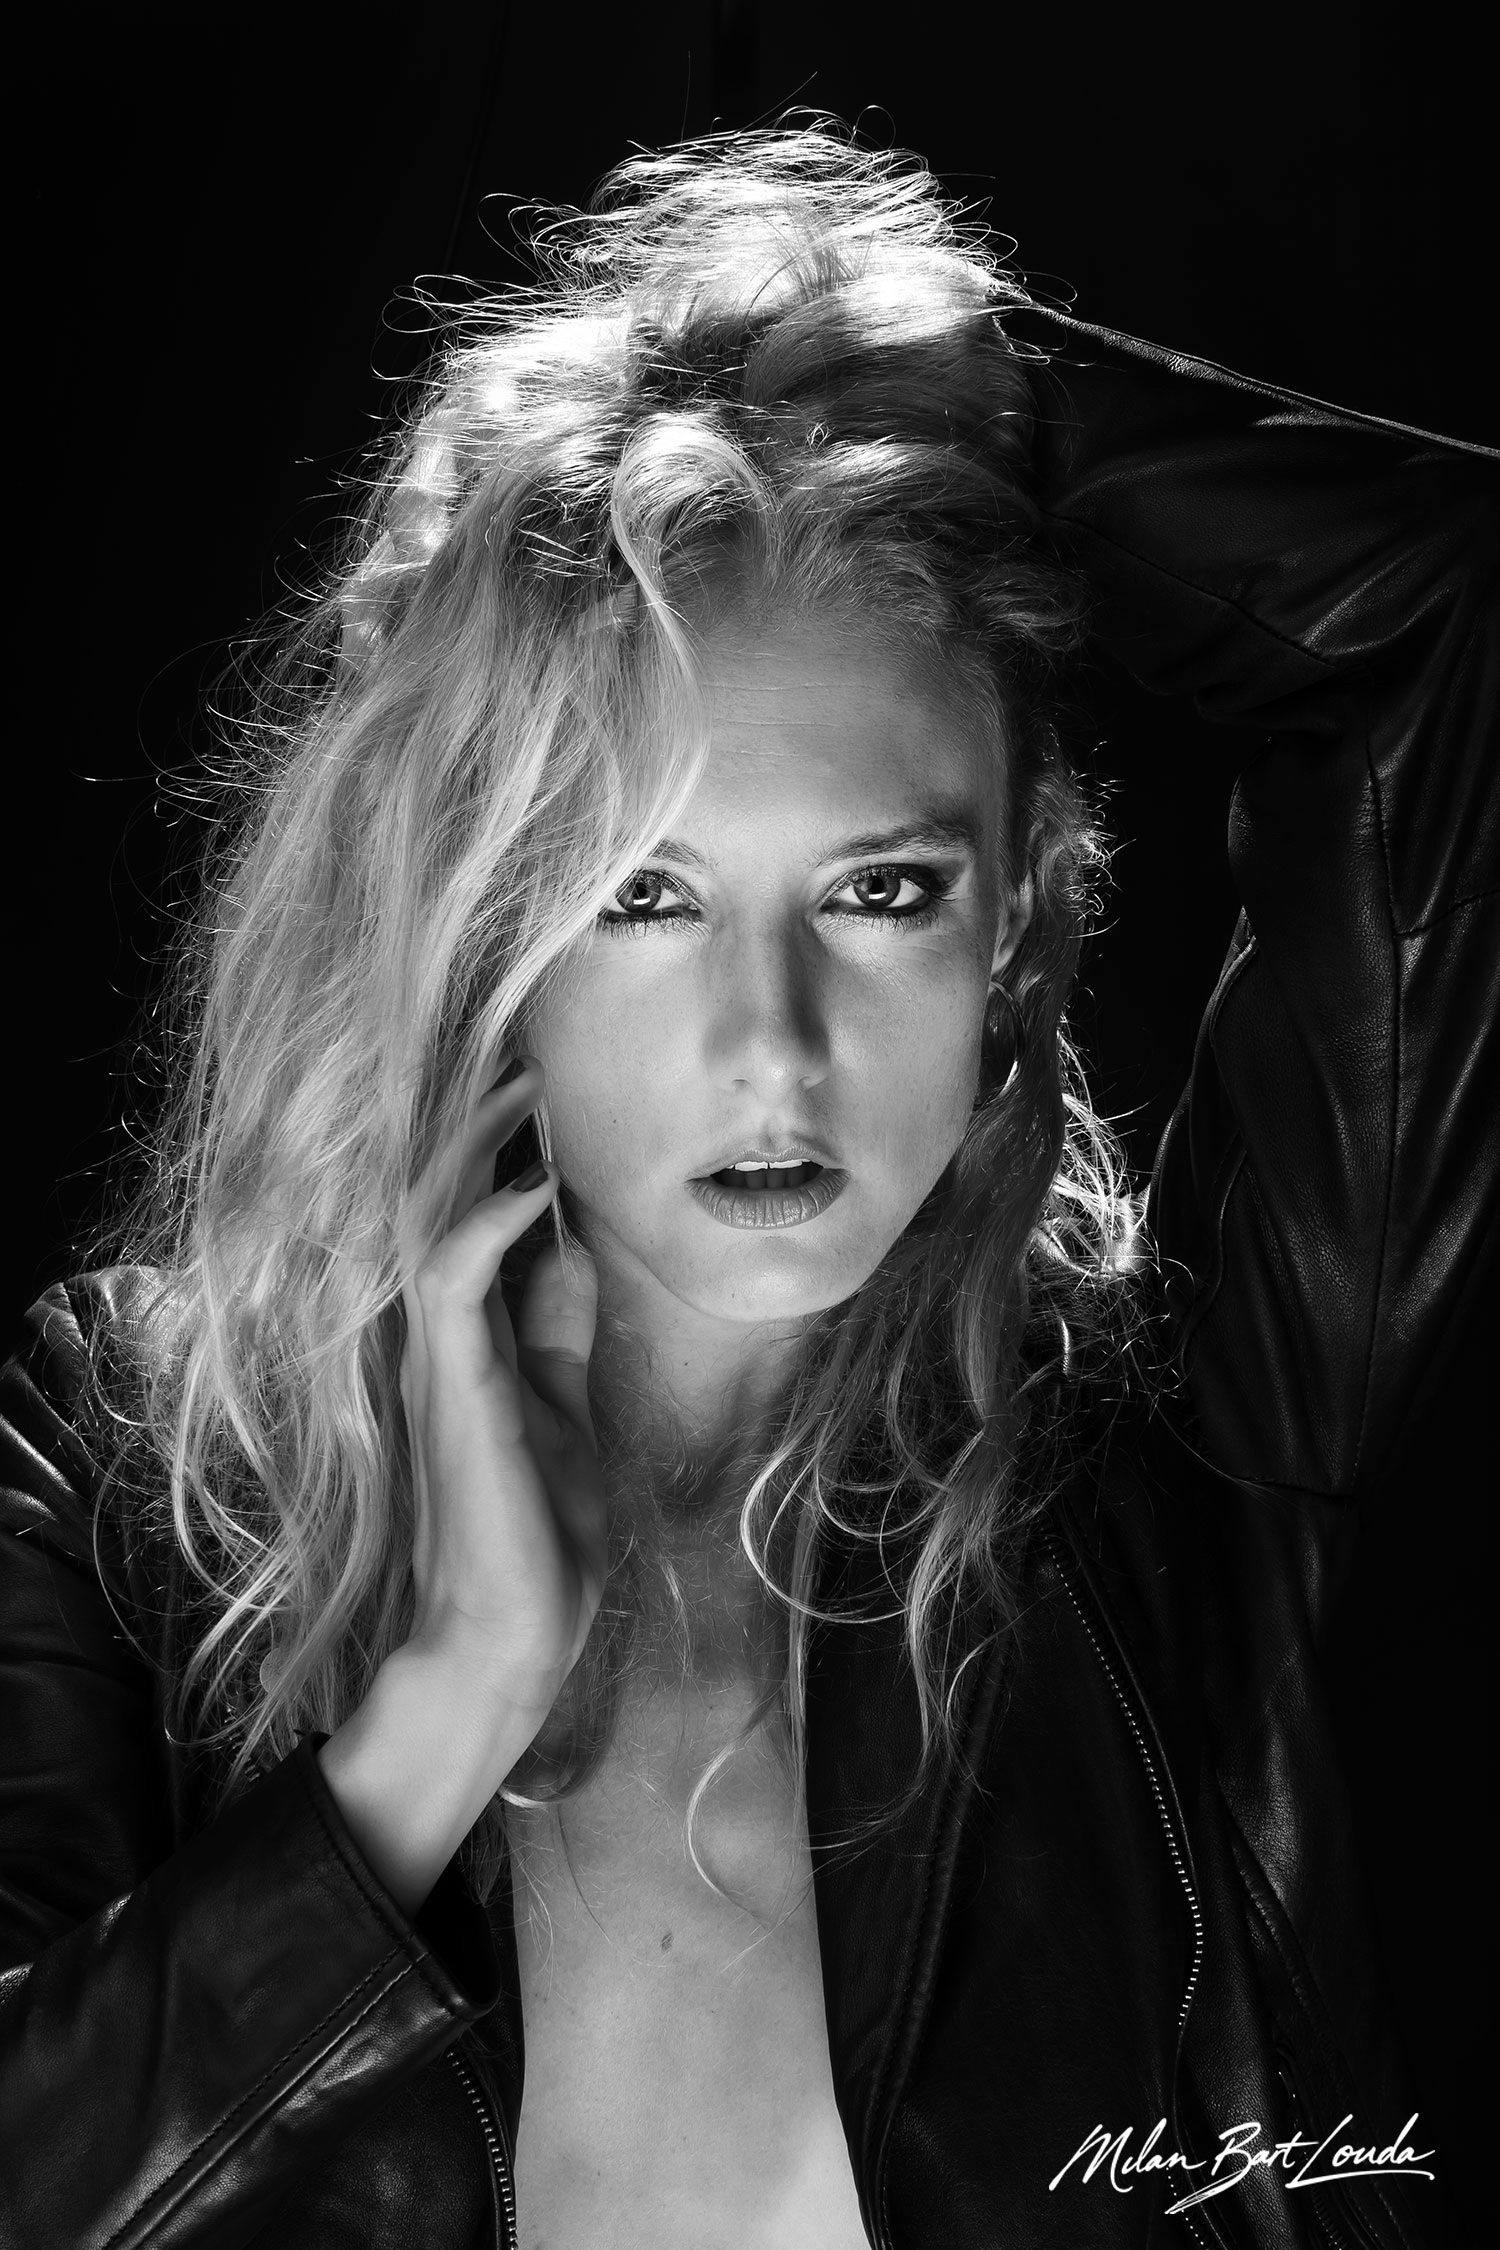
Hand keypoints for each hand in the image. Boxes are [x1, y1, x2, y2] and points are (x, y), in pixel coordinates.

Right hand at [398, 1056, 605, 1717]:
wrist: (513, 1631)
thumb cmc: (540, 1528)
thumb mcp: (564, 1398)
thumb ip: (559, 1321)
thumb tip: (575, 1243)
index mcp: (470, 1334)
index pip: (473, 1212)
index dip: (502, 1144)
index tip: (545, 1083)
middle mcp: (441, 1333)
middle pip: (439, 1196)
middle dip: (480, 1123)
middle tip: (528, 1058)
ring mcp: (439, 1357)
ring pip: (429, 1216)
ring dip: (476, 1149)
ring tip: (526, 1090)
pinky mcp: (452, 1387)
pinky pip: (451, 1278)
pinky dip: (489, 1221)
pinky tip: (536, 1186)